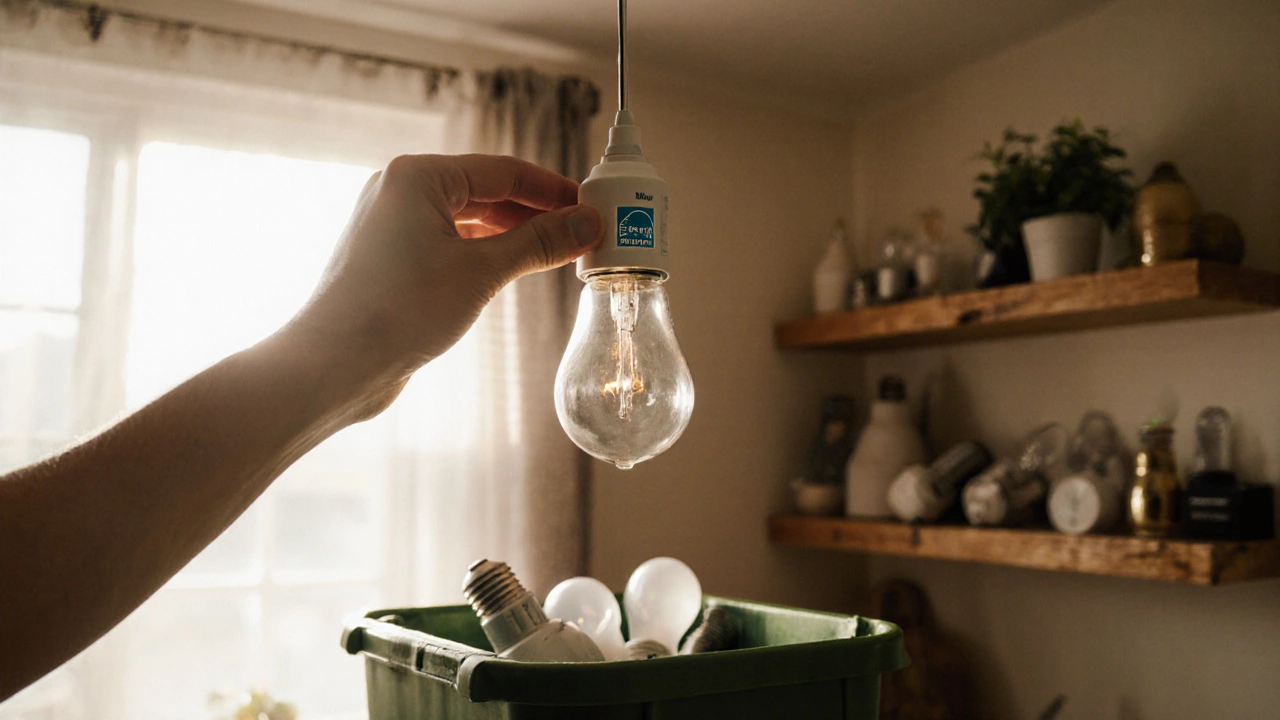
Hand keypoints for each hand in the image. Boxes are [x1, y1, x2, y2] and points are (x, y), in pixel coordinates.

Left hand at [284, 153, 601, 416]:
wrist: (334, 363)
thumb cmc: (398, 309)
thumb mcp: (482, 272)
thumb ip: (538, 243)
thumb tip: (586, 223)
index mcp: (418, 176)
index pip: (502, 170)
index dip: (551, 188)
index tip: (589, 205)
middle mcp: (399, 191)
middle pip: (485, 192)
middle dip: (534, 213)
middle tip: (580, 232)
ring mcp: (391, 225)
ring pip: (467, 220)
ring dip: (511, 235)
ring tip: (554, 254)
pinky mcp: (389, 259)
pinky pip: (449, 243)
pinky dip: (483, 253)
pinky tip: (510, 271)